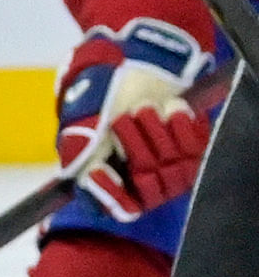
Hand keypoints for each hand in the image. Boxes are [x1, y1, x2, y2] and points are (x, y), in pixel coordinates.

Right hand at [59, 18, 214, 219]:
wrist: (136, 67)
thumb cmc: (103, 101)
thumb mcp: (82, 133)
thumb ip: (82, 162)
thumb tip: (88, 181)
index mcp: (117, 184)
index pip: (124, 208)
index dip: (114, 195)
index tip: (101, 169)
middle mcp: (146, 179)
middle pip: (147, 183)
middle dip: (133, 147)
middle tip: (121, 120)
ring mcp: (172, 164)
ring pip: (170, 164)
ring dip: (154, 130)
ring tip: (144, 108)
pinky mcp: (195, 144)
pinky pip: (193, 145)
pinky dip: (179, 122)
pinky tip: (169, 106)